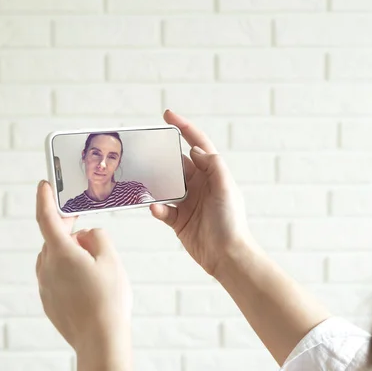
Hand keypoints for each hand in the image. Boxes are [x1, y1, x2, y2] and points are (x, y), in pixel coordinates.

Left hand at [35, 181, 131, 370]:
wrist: (100, 340)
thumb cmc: (108, 300)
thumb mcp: (110, 259)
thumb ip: (97, 237)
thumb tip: (86, 235)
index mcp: (60, 253)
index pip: (46, 217)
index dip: (45, 198)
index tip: (44, 184)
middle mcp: (47, 268)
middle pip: (54, 238)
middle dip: (68, 228)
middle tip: (84, 224)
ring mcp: (45, 286)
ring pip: (55, 257)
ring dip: (70, 251)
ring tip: (96, 262)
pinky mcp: (49, 300)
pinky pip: (56, 275)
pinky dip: (69, 270)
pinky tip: (89, 281)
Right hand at [150, 110, 257, 277]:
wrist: (227, 256)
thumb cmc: (230, 222)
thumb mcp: (226, 188)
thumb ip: (212, 165)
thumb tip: (194, 150)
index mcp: (212, 174)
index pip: (197, 144)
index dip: (184, 128)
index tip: (167, 115)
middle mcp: (199, 185)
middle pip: (177, 164)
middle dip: (162, 156)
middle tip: (145, 150)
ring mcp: (188, 202)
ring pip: (165, 186)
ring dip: (154, 183)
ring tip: (140, 179)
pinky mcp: (178, 220)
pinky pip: (162, 209)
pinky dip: (156, 207)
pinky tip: (155, 208)